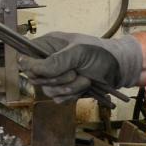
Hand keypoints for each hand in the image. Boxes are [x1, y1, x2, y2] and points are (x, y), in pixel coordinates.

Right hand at [18, 32, 142, 103]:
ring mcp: (57, 77)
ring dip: (69, 88)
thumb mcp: (78, 52)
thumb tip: (26, 63)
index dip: (32, 67)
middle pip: (36, 78)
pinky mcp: (65, 91)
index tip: (44, 71)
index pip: (26, 57)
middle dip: (58, 79)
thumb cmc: (100, 53)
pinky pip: (59, 99)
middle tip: (75, 72)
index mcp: (48, 45)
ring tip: (85, 79)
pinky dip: (73, 96)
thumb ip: (55, 60)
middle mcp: (49, 61)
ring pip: (48, 91)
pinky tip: (84, 87)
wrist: (120, 69)